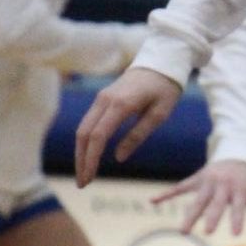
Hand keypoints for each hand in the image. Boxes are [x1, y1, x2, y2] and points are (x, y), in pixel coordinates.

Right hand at [75, 66, 180, 184]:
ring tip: (84, 174)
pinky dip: (85, 141)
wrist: (161, 62)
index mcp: (121, 104)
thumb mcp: (159, 114)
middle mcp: (105, 100)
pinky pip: (88, 122)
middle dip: (80, 160)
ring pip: (82, 128)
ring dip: (80, 152)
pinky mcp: (102, 98)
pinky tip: (89, 156)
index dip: (90, 159)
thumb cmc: (165, 89)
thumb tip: (118, 158)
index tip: (89, 178)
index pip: (97, 136)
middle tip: (82, 184)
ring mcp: (101, 98)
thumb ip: (138, 135)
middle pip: (83, 134)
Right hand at [154, 160, 245, 236]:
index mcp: (239, 188)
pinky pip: (180, 187)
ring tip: (182, 231)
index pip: (238, 207)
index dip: (237, 220)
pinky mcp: (197, 179)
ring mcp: (208, 181)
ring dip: (190, 215)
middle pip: (215, 204)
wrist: (240, 152)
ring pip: (197, 200)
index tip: (236, 234)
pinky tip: (152, 201)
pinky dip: (166, 193)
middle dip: (211, 217)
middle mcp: (222, 185)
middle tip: (207, 232)